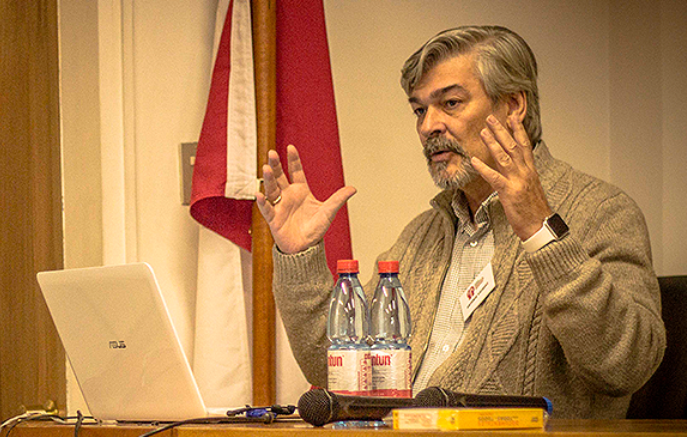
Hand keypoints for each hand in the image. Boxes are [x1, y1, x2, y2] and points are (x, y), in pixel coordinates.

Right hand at [255, 145, 356, 253]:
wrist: (305, 248)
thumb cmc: (315, 230)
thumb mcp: (328, 212)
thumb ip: (338, 199)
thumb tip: (353, 189)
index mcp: (301, 191)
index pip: (296, 172)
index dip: (293, 160)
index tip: (290, 147)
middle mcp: (288, 196)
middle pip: (280, 177)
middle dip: (276, 165)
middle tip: (272, 153)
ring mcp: (280, 206)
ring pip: (272, 189)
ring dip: (269, 179)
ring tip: (267, 168)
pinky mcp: (273, 218)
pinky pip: (266, 208)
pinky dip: (262, 202)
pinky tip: (259, 194)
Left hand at [471, 114, 551, 240]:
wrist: (540, 226)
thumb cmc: (533, 209)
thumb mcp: (529, 187)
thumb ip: (521, 174)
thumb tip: (514, 165)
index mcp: (530, 170)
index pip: (524, 145)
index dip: (518, 130)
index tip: (512, 117)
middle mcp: (525, 172)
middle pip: (513, 146)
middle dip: (501, 130)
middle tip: (491, 118)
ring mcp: (517, 181)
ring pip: (504, 157)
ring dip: (492, 143)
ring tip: (483, 131)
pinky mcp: (509, 192)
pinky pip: (494, 177)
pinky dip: (483, 168)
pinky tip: (474, 160)